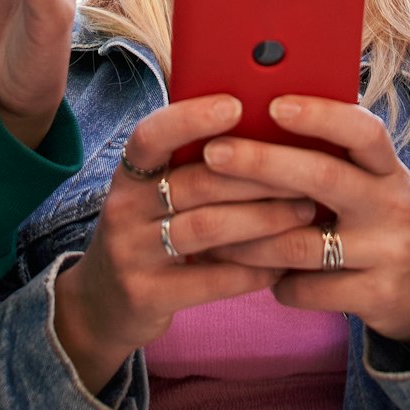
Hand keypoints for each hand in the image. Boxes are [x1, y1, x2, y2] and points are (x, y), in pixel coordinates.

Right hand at [52, 96, 315, 391]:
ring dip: (264, 219)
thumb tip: (267, 130)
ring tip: (304, 212)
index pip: (150, 136)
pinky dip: (252, 271)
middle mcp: (123, 209)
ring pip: (208, 228)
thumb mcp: (157, 196)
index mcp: (130, 174)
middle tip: (308, 171)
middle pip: (197, 182)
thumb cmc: (150, 233)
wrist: (101, 304)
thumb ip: (195, 167)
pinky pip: (210, 281)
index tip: (236, 105)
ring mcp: (131, 254)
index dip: (191, 118)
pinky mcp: (146, 295)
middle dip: (258, 175)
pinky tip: (281, 265)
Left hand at [204, 97, 409, 356]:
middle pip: (324, 177)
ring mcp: (387, 253)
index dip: (320, 115)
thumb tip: (258, 119)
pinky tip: (258, 273)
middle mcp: (392, 205)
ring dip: (248, 237)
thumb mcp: (375, 183)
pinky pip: (306, 289)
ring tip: (210, 228)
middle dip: (262, 163)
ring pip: (301, 242)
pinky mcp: (376, 296)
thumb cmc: (385, 219)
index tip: (275, 104)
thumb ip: (334, 159)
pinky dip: (273, 281)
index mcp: (389, 169)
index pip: (363, 131)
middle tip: (214, 153)